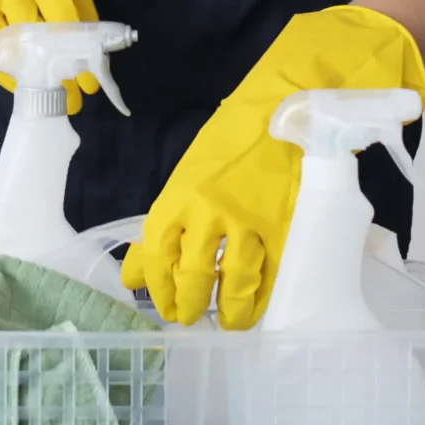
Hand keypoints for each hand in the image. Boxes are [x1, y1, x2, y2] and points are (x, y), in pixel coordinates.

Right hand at [0, 0, 99, 107]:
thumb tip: (92, 36)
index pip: (62, 15)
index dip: (77, 52)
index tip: (90, 81)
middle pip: (35, 39)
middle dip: (55, 75)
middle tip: (71, 101)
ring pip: (5, 50)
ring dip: (27, 78)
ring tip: (44, 94)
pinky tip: (14, 81)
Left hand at [119, 5, 424, 327]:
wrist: (288, 103)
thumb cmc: (235, 138)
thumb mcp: (191, 172)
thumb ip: (167, 220)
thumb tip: (135, 270)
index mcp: (181, 194)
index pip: (156, 252)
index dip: (154, 284)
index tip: (156, 301)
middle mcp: (210, 211)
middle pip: (191, 275)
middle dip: (186, 305)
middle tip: (187, 317)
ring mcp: (250, 221)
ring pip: (232, 283)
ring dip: (226, 311)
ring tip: (223, 321)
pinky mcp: (285, 226)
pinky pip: (271, 276)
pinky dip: (261, 299)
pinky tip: (256, 308)